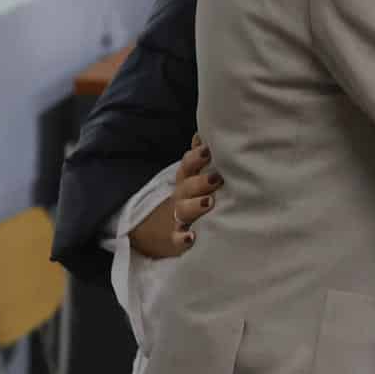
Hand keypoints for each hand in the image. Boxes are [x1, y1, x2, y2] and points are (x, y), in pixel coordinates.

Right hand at [127, 134, 222, 259]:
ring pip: (183, 210)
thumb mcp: (190, 178)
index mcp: (186, 181)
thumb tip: (203, 135)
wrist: (157, 231)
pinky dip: (182, 239)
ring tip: (208, 202)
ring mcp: (177, 217)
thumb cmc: (186, 199)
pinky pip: (177, 239)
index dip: (196, 157)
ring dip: (195, 206)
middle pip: (188, 186)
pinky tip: (190, 237)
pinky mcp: (175, 239)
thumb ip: (198, 159)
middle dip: (201, 181)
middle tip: (217, 178)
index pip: (188, 166)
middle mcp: (181, 197)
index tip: (208, 150)